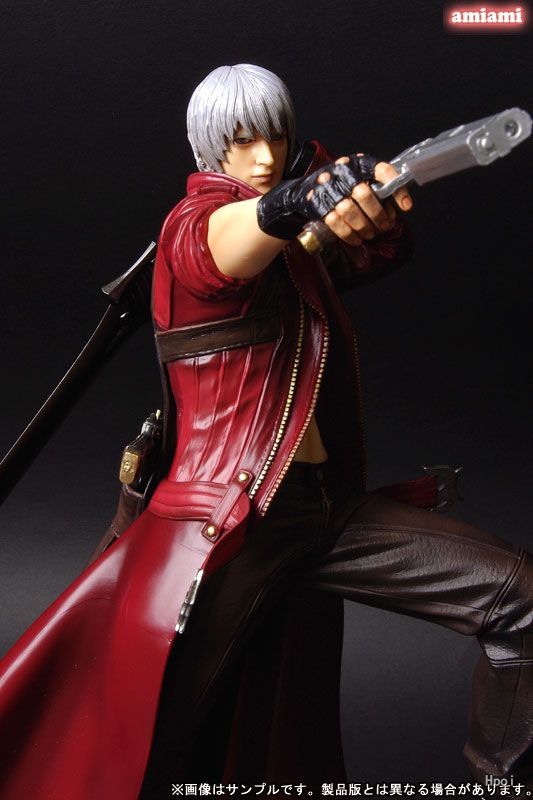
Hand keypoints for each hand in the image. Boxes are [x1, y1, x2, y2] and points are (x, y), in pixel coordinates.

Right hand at [256, 153, 412, 241]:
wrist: (301, 192)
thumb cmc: (338, 189)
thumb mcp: (356, 180)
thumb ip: (376, 188)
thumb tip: (401, 206)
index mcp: (357, 162)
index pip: (382, 170)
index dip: (397, 188)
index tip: (407, 207)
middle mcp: (342, 170)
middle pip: (365, 194)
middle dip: (378, 216)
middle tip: (384, 227)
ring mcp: (327, 186)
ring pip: (350, 211)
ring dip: (364, 227)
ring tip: (370, 234)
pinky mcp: (315, 202)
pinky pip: (335, 222)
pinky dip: (349, 234)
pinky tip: (356, 239)